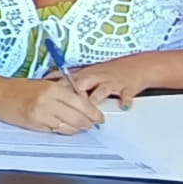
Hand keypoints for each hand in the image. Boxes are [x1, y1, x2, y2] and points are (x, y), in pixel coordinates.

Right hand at [0, 77, 104, 134]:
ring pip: (70, 127)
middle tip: (92, 124)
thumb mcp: (43, 85)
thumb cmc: (17, 88)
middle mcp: (49, 101)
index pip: (82, 104)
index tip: (99, 117)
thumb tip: (82, 104)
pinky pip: (56, 131)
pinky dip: (63, 131)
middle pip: (79, 117)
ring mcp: (41, 114)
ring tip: (79, 127)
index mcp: (53, 88)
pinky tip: (64, 128)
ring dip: (77, 129)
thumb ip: (62, 93)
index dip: (94, 113)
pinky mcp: (34, 124)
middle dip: (89, 123)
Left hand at [46, 54, 162, 109]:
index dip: (56, 91)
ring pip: (101, 91)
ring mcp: (110, 82)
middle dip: (74, 98)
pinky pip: (125, 94)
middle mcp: (95, 77)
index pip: (66, 81)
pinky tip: (123, 105)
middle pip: (80, 86)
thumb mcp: (87, 72)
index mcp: (84, 75)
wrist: (135, 67)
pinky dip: (124, 100)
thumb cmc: (108, 72)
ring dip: (96, 102)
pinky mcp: (126, 87)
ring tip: (93, 116)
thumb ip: (69, 78)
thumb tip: (47, 80)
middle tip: (68, 112)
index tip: (48, 101)